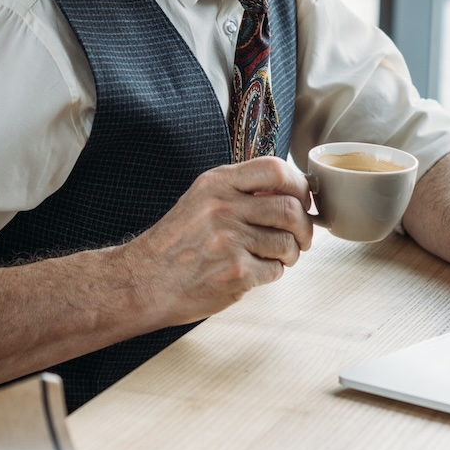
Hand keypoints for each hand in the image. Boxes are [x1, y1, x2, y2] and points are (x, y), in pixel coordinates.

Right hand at [119, 156, 313, 327]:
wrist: (143, 281)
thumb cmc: (175, 243)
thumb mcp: (201, 199)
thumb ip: (239, 190)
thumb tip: (291, 191)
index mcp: (216, 183)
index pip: (275, 169)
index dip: (299, 185)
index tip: (304, 199)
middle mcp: (223, 207)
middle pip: (290, 208)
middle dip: (305, 227)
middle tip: (302, 237)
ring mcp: (229, 241)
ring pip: (287, 242)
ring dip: (291, 253)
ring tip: (278, 256)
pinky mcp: (235, 273)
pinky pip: (274, 270)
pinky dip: (272, 272)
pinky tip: (254, 271)